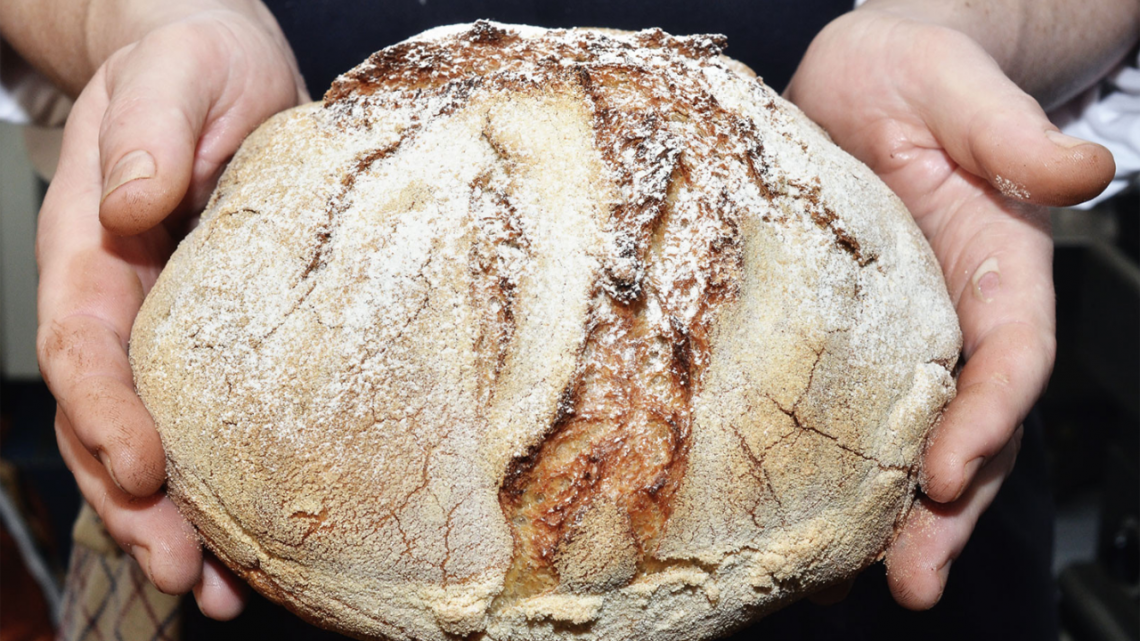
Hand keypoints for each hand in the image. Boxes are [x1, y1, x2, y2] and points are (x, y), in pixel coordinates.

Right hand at [35, 5, 306, 618]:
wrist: (220, 73)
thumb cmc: (194, 66)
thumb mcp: (176, 77)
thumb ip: (150, 132)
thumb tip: (135, 205)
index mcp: (94, 252)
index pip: (83, 344)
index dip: (103, 411)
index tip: (145, 466)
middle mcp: (123, 306)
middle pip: (110, 421)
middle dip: (135, 505)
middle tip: (183, 574)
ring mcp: (170, 333)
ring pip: (154, 442)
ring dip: (175, 523)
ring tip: (218, 593)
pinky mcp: (225, 345)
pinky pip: (213, 424)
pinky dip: (225, 489)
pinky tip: (256, 549)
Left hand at [786, 9, 1112, 607]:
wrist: (860, 80)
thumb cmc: (918, 76)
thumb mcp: (963, 93)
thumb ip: (1015, 140)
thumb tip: (1086, 170)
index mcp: (1000, 268)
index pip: (1012, 356)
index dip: (991, 415)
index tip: (950, 469)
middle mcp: (958, 314)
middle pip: (973, 425)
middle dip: (950, 507)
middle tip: (914, 579)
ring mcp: (905, 332)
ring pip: (916, 436)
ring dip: (900, 513)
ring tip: (865, 583)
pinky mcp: (846, 335)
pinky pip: (854, 409)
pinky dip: (844, 466)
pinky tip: (813, 518)